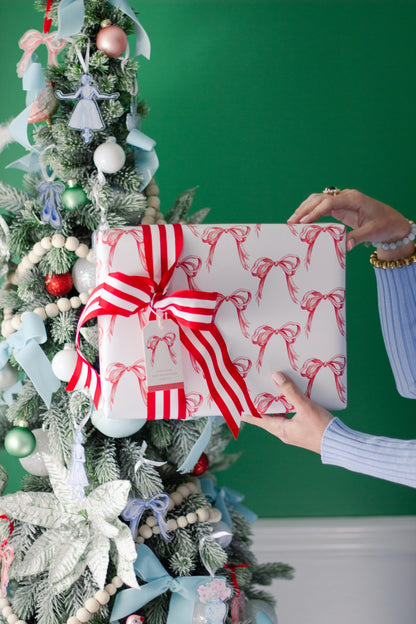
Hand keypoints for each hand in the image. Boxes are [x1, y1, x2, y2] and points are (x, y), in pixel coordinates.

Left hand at [241, 372, 332, 453]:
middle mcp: (284, 433)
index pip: (258, 419)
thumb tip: (276, 377)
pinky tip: (290, 400)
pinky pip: (289, 418)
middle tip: (252, 394)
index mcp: (281, 430)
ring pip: (279, 417)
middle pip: (267, 418)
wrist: (340, 444)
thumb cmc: (321, 428)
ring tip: (269, 393)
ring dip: (274, 406)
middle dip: (260, 406)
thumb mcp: (305, 407)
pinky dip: (286, 408)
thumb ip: (290, 392)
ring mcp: (293, 433)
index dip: (248, 412)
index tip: (237, 406)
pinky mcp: (302, 431)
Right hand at [287, 189, 412, 257]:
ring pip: (318, 200)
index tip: (303, 223)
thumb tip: (344, 246)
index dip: (314, 212)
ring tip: (292, 221)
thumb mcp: (373, 232)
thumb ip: (358, 237)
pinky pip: (321, 207)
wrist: (393, 222)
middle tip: (291, 222)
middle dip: (304, 209)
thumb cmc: (385, 225)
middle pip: (319, 198)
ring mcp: (342, 200)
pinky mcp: (340, 207)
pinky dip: (310, 212)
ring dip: (304, 209)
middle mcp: (346, 196)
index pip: (328, 203)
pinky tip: (302, 221)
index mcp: (353, 199)